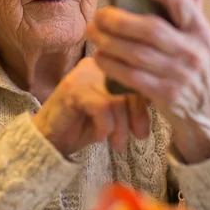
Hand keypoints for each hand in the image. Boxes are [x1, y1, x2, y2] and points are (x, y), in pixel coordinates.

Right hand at [32, 57, 150, 156]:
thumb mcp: (112, 111)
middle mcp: (94, 65)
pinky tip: (99, 137)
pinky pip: (102, 107)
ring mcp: (81, 76)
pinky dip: (105, 127)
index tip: (143, 128)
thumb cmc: (82, 125)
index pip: (136, 76)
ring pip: (117, 98)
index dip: (145, 102)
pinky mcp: (72, 90)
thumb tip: (161, 100)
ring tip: (118, 144)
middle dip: (137, 115)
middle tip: (138, 137)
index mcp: (106, 65)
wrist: (49, 138)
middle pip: (129, 85)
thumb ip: (130, 100)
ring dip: (121, 126)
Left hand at [86, 0, 209, 162]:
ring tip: (91, 32)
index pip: (182, 2)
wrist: (208, 112)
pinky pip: (132, 77)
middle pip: (151, 29)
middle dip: (120, 20)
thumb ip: (193, 10)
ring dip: (108, 41)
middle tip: (98, 14)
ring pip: (137, 53)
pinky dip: (111, 66)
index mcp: (202, 30)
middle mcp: (194, 51)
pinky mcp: (166, 95)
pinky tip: (98, 57)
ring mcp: (180, 74)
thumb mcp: (201, 39)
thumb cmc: (195, 66)